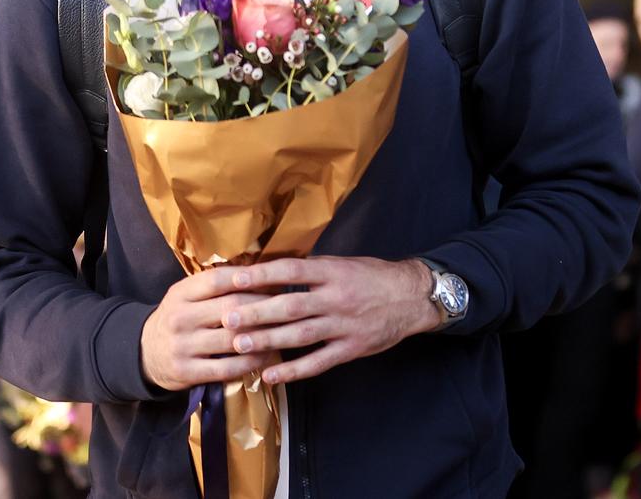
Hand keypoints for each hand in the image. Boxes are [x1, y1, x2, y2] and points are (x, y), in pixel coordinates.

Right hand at [140, 271, 279, 391]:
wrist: (143, 353)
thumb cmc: (178, 318)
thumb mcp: (186, 296)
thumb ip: (214, 287)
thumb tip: (261, 274)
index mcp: (181, 293)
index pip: (218, 279)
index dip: (249, 278)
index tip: (275, 278)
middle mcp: (180, 317)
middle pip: (231, 308)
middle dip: (264, 306)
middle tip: (288, 306)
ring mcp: (182, 346)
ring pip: (232, 339)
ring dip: (263, 336)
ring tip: (284, 332)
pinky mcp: (187, 372)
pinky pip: (227, 368)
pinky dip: (251, 362)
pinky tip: (266, 356)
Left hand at [219, 257, 440, 385]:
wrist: (411, 297)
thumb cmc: (372, 277)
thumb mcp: (343, 263)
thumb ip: (312, 269)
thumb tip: (272, 269)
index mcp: (333, 273)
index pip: (292, 271)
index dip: (263, 275)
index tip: (235, 278)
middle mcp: (336, 298)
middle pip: (291, 306)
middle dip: (258, 313)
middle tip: (228, 319)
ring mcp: (343, 326)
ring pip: (300, 335)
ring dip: (268, 341)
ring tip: (240, 346)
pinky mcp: (351, 349)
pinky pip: (318, 362)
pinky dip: (293, 371)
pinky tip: (270, 376)